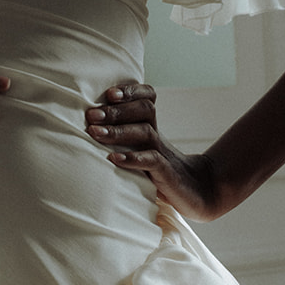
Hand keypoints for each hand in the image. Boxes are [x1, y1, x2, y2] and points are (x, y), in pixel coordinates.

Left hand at [85, 82, 222, 219]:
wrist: (197, 193)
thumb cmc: (157, 170)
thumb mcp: (140, 149)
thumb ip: (121, 136)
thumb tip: (86, 124)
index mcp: (151, 126)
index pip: (148, 97)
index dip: (131, 91)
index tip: (109, 93)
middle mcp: (157, 135)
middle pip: (145, 109)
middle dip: (116, 110)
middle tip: (91, 115)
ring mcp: (163, 153)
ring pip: (146, 131)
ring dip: (118, 131)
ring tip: (95, 133)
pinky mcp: (167, 174)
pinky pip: (152, 160)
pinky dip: (133, 158)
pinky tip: (114, 158)